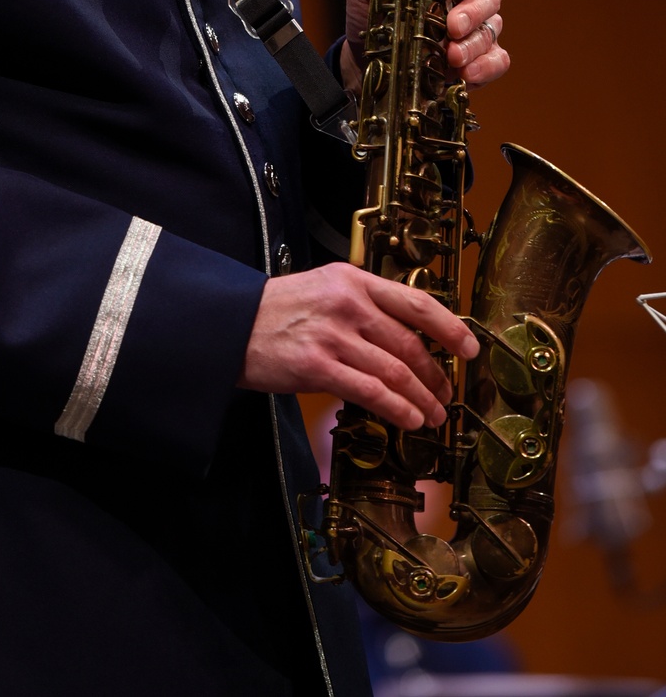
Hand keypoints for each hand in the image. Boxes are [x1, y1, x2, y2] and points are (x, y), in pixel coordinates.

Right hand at [239, 263, 478, 428]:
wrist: (230, 324)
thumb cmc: (278, 310)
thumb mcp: (324, 288)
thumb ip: (362, 303)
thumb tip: (406, 335)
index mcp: (353, 280)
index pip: (416, 302)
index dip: (450, 327)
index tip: (470, 348)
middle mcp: (347, 303)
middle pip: (410, 343)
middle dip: (436, 374)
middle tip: (446, 394)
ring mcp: (333, 335)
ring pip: (395, 370)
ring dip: (421, 398)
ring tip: (433, 415)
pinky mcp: (317, 366)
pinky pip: (370, 391)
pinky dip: (396, 409)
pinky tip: (409, 420)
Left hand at [341, 0, 509, 93]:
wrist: (367, 63)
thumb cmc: (372, 16)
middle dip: (473, 11)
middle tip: (452, 26)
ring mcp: (476, 30)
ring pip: (492, 29)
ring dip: (474, 44)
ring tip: (452, 57)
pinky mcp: (479, 61)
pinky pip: (498, 61)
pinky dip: (486, 67)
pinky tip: (466, 74)